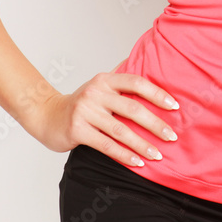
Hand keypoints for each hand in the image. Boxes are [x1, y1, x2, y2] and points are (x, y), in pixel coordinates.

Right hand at [31, 72, 179, 166]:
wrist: (46, 115)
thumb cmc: (81, 103)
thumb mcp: (99, 85)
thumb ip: (121, 77)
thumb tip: (146, 58)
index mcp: (105, 80)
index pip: (136, 83)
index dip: (157, 94)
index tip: (175, 107)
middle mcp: (95, 93)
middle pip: (132, 109)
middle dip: (155, 124)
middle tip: (172, 136)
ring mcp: (85, 112)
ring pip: (121, 131)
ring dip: (142, 144)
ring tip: (158, 154)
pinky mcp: (77, 131)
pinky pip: (106, 145)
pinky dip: (124, 155)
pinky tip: (138, 163)